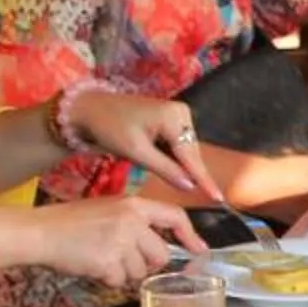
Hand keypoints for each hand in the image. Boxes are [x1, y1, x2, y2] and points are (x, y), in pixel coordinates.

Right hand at [40, 192, 206, 286]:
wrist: (41, 231)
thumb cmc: (70, 222)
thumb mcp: (108, 210)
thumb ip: (135, 223)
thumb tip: (158, 245)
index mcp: (134, 204)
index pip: (174, 216)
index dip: (190, 236)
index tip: (199, 250)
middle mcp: (132, 221)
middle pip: (160, 254)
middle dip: (146, 263)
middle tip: (122, 258)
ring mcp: (121, 242)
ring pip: (140, 271)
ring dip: (123, 272)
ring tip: (100, 257)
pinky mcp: (109, 262)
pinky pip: (119, 280)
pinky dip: (107, 279)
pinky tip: (92, 265)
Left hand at [76, 91, 220, 198]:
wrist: (89, 109)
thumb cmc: (109, 127)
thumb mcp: (136, 152)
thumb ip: (166, 169)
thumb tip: (190, 187)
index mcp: (174, 117)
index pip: (191, 156)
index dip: (203, 179)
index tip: (218, 197)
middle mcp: (181, 113)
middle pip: (190, 153)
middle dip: (190, 174)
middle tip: (197, 196)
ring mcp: (176, 116)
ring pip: (184, 152)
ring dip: (180, 168)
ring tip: (177, 184)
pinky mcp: (169, 121)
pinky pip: (176, 146)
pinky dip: (172, 160)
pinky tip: (168, 170)